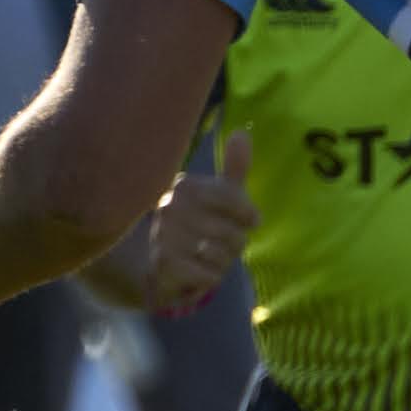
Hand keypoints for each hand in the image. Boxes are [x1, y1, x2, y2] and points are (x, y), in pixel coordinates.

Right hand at [136, 134, 258, 314]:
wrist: (162, 265)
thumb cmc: (199, 225)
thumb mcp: (220, 195)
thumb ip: (234, 167)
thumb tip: (242, 132)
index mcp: (186, 186)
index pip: (237, 202)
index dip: (248, 216)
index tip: (243, 221)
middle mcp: (171, 206)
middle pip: (234, 233)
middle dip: (234, 245)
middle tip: (216, 243)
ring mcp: (164, 235)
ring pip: (222, 256)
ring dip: (221, 263)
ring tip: (204, 257)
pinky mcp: (163, 263)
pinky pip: (210, 276)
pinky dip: (209, 278)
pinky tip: (195, 272)